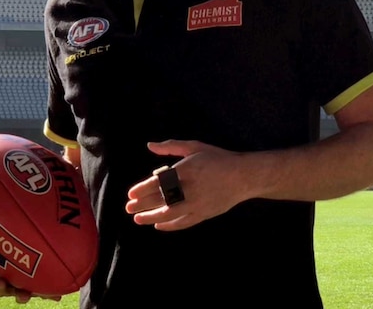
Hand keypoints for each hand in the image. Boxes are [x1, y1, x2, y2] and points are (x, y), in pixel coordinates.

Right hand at [0, 237, 61, 303]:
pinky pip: (46, 293)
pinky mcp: (42, 286)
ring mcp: (25, 285)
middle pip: (1, 290)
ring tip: (23, 292)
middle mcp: (9, 282)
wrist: (31, 253)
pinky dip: (50, 295)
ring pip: (20, 295)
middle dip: (0, 288)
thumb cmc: (6, 251)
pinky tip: (55, 296)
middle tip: (1, 281)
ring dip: (20, 295)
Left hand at [125, 140, 249, 230]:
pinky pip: (183, 223)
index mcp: (187, 169)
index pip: (159, 181)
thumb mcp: (195, 147)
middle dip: (143, 204)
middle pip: (161, 199)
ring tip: (138, 219)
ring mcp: (198, 203)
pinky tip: (158, 225)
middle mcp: (191, 188)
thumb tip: (150, 145)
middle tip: (128, 208)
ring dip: (151, 217)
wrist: (243, 177)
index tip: (131, 193)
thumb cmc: (218, 159)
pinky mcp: (204, 214)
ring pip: (170, 214)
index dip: (143, 189)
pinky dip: (170, 226)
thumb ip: (171, 146)